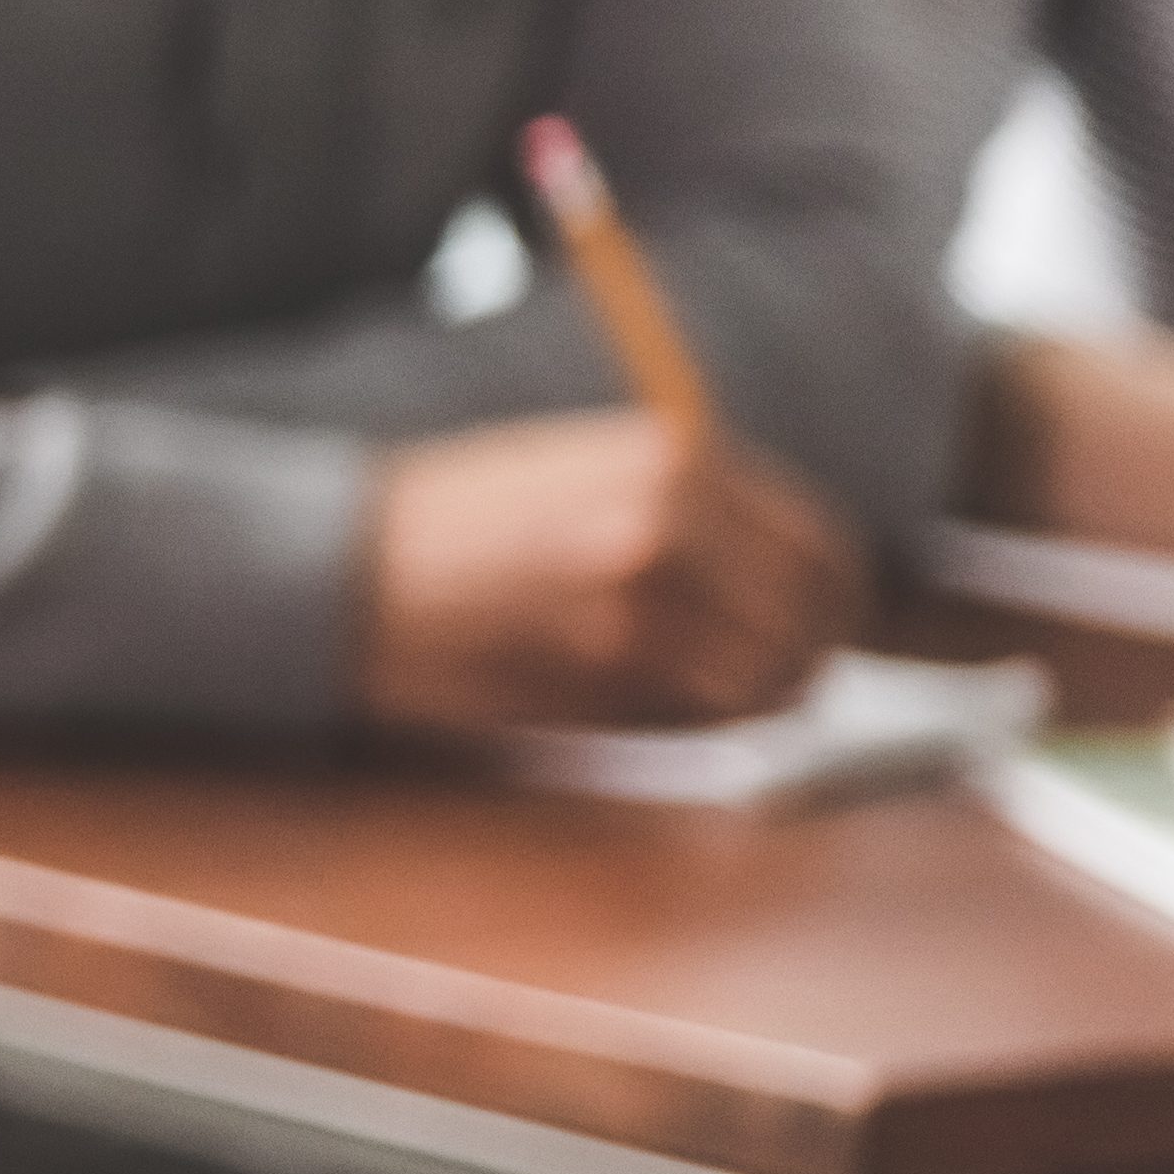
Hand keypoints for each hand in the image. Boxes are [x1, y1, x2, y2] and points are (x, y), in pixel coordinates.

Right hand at [357, 409, 865, 731]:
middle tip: (778, 678)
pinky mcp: (607, 660)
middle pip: (815, 615)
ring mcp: (645, 591)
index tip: (814, 627)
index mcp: (678, 455)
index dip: (829, 599)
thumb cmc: (459, 522)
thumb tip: (794, 583)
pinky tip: (643, 698)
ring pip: (770, 673)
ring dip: (750, 695)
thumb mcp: (588, 471)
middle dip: (804, 655)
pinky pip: (706, 712)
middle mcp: (677, 515)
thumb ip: (693, 510)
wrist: (345, 564)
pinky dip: (696, 718)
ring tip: (698, 689)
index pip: (822, 544)